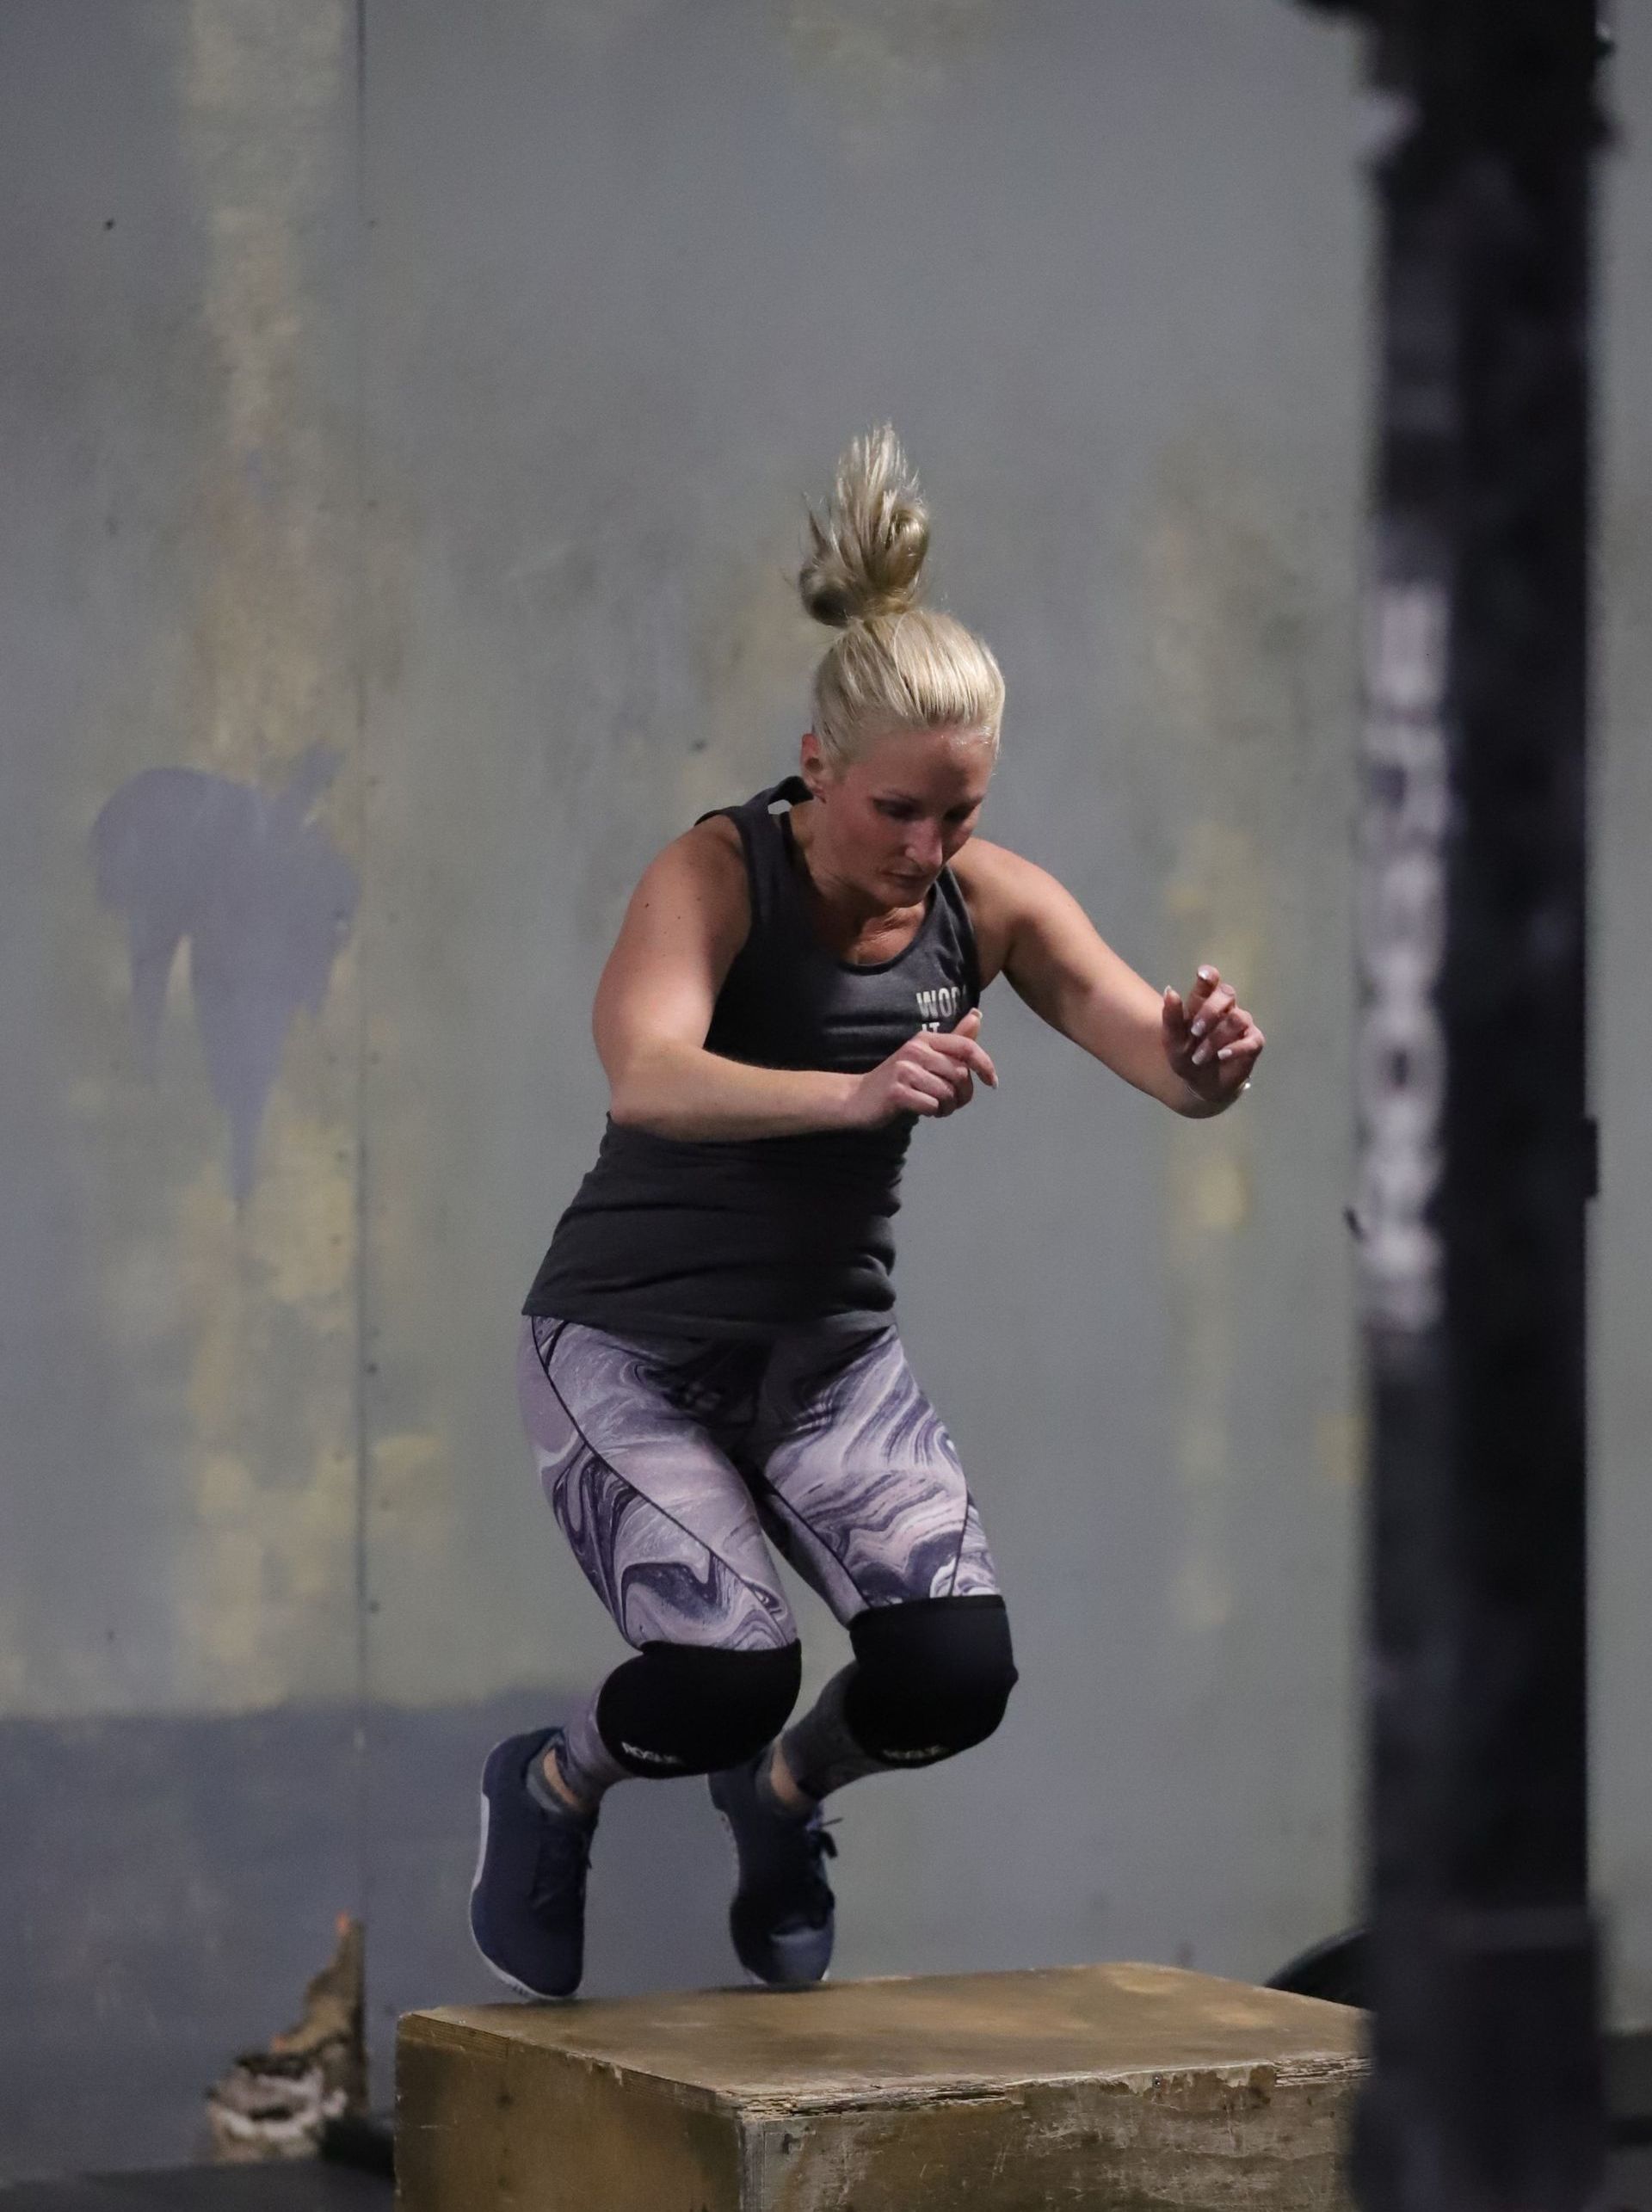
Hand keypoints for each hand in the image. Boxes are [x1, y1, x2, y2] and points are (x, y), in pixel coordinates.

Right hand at [844, 1007, 997, 1127]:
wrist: (857, 1097)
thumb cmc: (898, 1078)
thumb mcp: (926, 1056)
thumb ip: (953, 1040)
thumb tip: (977, 1015)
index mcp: (925, 1039)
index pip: (966, 1047)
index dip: (985, 1065)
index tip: (992, 1082)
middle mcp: (915, 1050)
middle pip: (960, 1075)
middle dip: (963, 1095)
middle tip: (952, 1103)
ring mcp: (904, 1070)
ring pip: (947, 1093)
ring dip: (947, 1107)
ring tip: (937, 1108)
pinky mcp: (896, 1092)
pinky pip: (931, 1105)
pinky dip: (933, 1113)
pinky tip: (924, 1111)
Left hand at [1162, 966, 1263, 1106]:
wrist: (1198, 1083)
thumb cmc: (1186, 1055)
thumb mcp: (1172, 1040)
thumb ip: (1171, 1016)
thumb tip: (1170, 990)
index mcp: (1205, 1002)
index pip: (1209, 981)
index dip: (1208, 976)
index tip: (1203, 975)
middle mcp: (1226, 1009)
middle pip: (1227, 994)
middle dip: (1210, 1011)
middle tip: (1195, 1031)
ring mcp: (1241, 1024)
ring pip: (1237, 1018)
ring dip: (1216, 1038)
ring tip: (1199, 1057)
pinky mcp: (1253, 1042)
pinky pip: (1252, 1040)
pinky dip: (1236, 1048)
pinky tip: (1222, 1055)